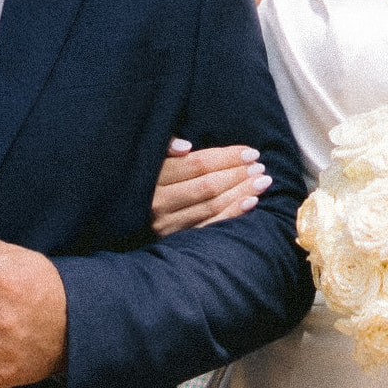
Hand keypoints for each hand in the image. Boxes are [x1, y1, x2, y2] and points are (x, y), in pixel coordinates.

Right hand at [149, 133, 271, 231]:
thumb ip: (165, 148)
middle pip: (208, 185)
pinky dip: (233, 213)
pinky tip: (251, 201)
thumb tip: (187, 147)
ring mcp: (167, 225)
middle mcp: (158, 203)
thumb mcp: (147, 157)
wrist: (126, 218)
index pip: (197, 163)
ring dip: (241, 191)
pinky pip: (211, 226)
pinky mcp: (176, 240)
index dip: (227, 156)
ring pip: (212, 206)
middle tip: (259, 165)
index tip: (249, 152)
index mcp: (151, 178)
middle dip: (238, 173)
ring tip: (262, 180)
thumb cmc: (142, 179)